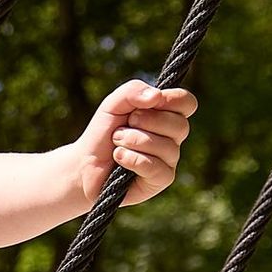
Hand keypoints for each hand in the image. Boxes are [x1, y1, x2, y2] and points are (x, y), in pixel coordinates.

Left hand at [80, 79, 196, 204]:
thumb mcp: (113, 104)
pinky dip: (132, 159)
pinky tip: (119, 158)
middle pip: (180, 125)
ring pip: (167, 147)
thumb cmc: (103, 133)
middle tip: (123, 126)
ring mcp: (169, 160)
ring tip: (116, 143)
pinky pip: (155, 167)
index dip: (171, 100)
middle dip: (146, 121)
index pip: (187, 103)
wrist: (85, 164)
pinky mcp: (160, 181)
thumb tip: (157, 96)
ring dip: (133, 141)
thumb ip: (133, 91)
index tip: (149, 103)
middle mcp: (172, 138)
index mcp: (167, 115)